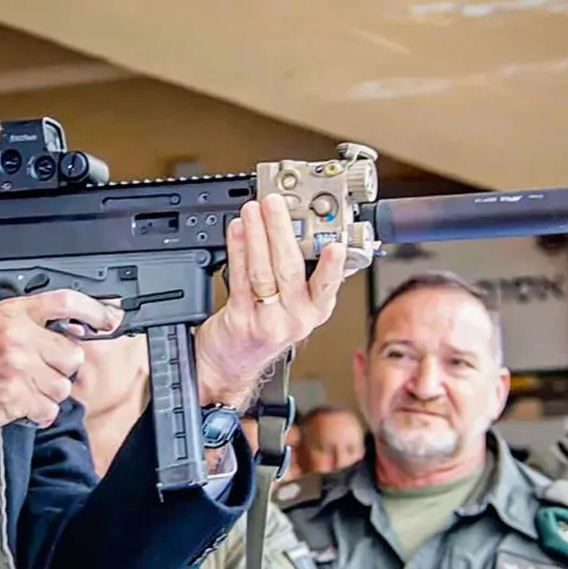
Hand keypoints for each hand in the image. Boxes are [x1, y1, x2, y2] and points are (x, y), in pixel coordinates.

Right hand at [0, 289, 123, 436]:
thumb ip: (30, 325)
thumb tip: (74, 330)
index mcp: (12, 314)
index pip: (64, 302)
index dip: (93, 310)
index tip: (110, 318)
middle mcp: (18, 335)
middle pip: (73, 354)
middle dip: (60, 369)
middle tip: (37, 372)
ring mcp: (18, 366)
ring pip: (63, 385)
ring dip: (48, 394)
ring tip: (23, 389)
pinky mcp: (18, 395)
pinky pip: (49, 408)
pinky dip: (39, 413)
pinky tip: (20, 405)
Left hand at [194, 193, 347, 406]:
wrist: (232, 364)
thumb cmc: (264, 328)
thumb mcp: (294, 307)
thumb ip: (304, 276)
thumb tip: (303, 231)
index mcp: (315, 310)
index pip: (328, 285)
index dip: (333, 266)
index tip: (336, 246)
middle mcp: (295, 318)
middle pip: (290, 269)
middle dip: (281, 232)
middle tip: (275, 205)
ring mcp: (268, 321)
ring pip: (263, 272)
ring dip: (257, 236)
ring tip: (253, 211)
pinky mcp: (241, 321)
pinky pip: (240, 280)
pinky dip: (238, 251)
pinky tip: (237, 232)